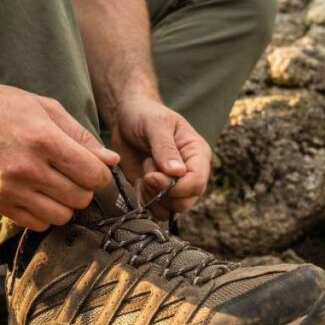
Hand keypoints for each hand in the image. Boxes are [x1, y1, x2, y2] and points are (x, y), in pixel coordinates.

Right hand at [0, 79, 119, 230]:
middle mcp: (27, 168)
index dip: (100, 173)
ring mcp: (11, 190)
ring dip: (66, 204)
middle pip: (80, 198)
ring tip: (57, 186)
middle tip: (74, 175)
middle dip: (84, 188)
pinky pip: (38, 224)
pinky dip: (45, 214)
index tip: (94, 167)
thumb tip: (110, 160)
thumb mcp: (47, 108)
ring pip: (62, 216)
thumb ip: (81, 136)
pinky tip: (39, 195)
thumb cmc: (4, 107)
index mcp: (43, 140)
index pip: (92, 175)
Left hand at [110, 96, 211, 219]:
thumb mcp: (156, 125)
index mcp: (198, 154)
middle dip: (162, 192)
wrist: (126, 119)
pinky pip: (155, 210)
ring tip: (144, 174)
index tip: (152, 176)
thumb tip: (177, 172)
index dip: (175, 187)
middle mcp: (190, 173)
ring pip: (170, 209)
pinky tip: (138, 182)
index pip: (197, 183)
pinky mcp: (157, 192)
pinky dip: (143, 200)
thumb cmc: (145, 115)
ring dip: (152, 196)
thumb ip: (165, 148)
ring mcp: (174, 185)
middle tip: (146, 174)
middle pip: (185, 201)